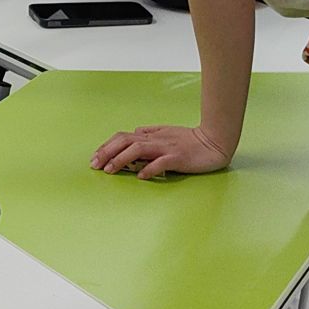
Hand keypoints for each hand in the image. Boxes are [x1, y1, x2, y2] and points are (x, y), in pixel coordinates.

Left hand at [90, 124, 232, 180]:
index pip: (122, 137)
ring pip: (138, 149)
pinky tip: (140, 176)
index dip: (106, 146)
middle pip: (125, 141)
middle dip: (107, 152)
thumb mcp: (166, 132)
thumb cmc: (189, 139)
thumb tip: (134, 132)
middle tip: (94, 165)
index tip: (94, 157)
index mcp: (151, 135)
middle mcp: (155, 139)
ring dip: (121, 159)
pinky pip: (161, 162)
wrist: (214, 141)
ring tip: (110, 170)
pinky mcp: (178, 157)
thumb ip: (149, 132)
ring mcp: (166, 148)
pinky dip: (149, 169)